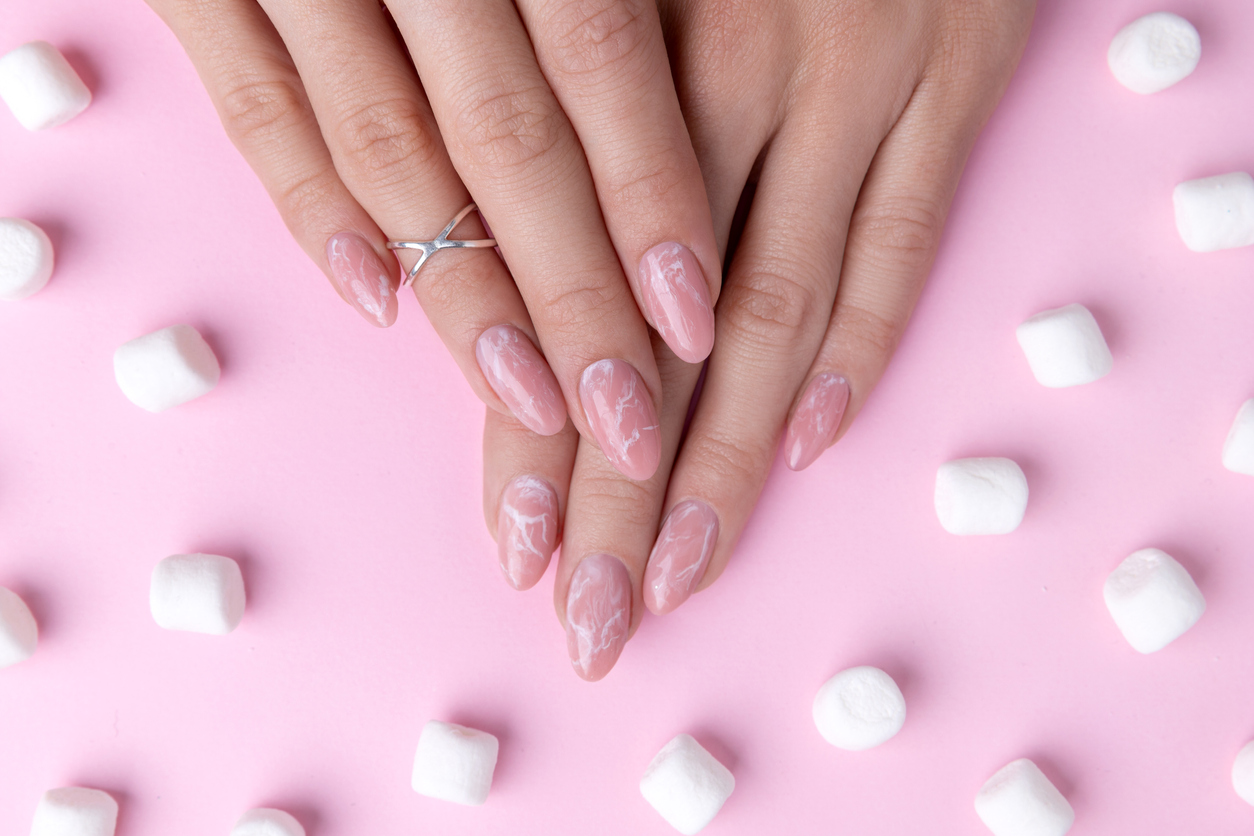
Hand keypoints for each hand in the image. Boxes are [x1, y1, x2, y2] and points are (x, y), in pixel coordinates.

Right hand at [146, 0, 724, 481]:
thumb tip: (672, 135)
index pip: (603, 63)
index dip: (651, 197)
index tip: (696, 322)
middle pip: (508, 143)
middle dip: (574, 297)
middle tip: (630, 427)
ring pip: (391, 153)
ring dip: (462, 290)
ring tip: (530, 401)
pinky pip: (258, 110)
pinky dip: (316, 211)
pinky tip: (377, 301)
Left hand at [484, 0, 1035, 677]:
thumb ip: (559, 111)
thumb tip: (506, 272)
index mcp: (612, 64)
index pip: (560, 290)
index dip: (531, 431)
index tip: (512, 549)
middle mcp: (726, 85)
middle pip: (656, 335)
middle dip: (614, 492)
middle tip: (586, 616)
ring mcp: (852, 85)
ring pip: (773, 314)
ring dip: (727, 463)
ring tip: (677, 574)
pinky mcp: (952, 77)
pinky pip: (899, 238)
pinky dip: (857, 349)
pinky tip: (812, 445)